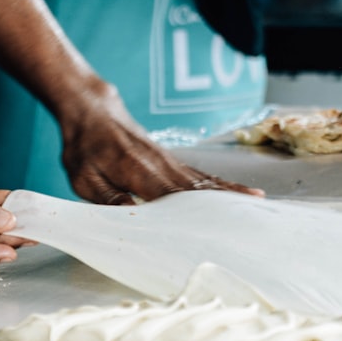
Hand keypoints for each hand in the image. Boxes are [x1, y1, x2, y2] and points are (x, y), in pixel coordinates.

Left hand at [58, 87, 264, 204]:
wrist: (91, 111)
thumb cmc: (84, 147)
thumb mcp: (84, 177)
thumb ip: (107, 198)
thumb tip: (130, 216)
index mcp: (138, 171)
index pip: (170, 196)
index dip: (191, 214)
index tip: (213, 229)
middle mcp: (161, 164)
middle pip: (196, 189)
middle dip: (221, 206)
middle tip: (248, 222)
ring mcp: (169, 161)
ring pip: (204, 180)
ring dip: (229, 193)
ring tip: (257, 206)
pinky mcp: (171, 161)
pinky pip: (200, 176)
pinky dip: (221, 185)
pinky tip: (241, 193)